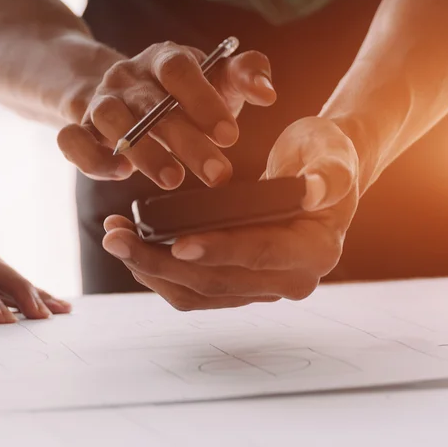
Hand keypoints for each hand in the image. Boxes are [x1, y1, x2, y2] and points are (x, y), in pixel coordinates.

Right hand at [57, 41, 275, 189]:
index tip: (230, 136)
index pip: (180, 68)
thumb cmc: (184, 94)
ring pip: (111, 119)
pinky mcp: (79, 127)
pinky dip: (93, 158)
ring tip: (172, 179)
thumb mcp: (217, 79)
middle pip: (151, 103)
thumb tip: (268, 92)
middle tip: (217, 174)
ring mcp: (100, 101)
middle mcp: (129, 76)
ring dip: (143, 151)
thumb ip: (246, 75)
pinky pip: (72, 139)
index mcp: (164, 58)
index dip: (203, 100)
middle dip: (186, 141)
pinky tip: (121, 173)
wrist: (125, 95)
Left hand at [101, 117, 359, 309]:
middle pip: (217, 282)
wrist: (320, 173)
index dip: (220, 249)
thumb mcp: (333, 154)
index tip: (177, 242)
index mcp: (315, 252)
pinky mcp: (237, 285)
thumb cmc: (326, 156)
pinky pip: (191, 288)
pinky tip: (131, 242)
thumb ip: (329, 172)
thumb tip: (314, 190)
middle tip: (117, 237)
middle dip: (162, 261)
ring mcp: (261, 288)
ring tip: (114, 237)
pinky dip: (158, 269)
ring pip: (196, 293)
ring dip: (150, 269)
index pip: (261, 254)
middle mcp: (290, 281)